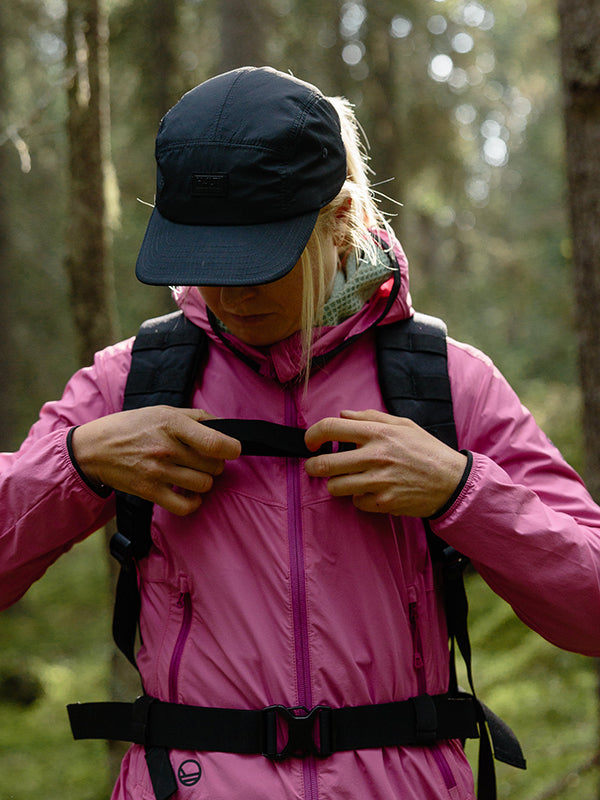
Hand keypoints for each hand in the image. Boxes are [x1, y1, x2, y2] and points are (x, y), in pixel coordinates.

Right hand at [71, 406, 241, 514]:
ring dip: (204, 481)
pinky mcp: (149, 492)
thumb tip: (224, 426)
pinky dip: (192, 502)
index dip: (232, 448)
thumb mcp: (162, 411)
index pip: (215, 442)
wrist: (94, 449)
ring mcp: (157, 472)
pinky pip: (185, 506)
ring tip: (193, 474)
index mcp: (172, 424)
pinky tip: (187, 493)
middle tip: (203, 460)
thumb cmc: (132, 427)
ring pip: (203, 485)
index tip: (232, 449)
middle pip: (214, 466)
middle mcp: (166, 448)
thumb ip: (196, 417)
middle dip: (215, 464)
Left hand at [304, 409, 466, 517]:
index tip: (310, 443)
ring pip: (334, 486)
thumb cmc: (426, 450)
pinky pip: (355, 502)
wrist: (452, 481)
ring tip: (347, 479)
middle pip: (323, 464)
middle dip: (313, 466)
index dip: (312, 435)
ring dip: (336, 484)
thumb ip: (370, 417)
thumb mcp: (403, 424)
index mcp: (377, 432)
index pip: (330, 428)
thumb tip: (343, 414)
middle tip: (316, 467)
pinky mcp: (383, 502)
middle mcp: (375, 455)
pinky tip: (371, 491)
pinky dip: (359, 499)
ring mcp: (378, 481)